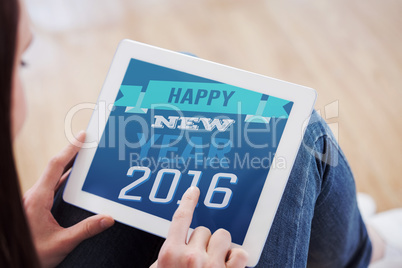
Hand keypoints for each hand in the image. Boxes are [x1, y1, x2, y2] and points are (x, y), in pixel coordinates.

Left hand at [23, 131, 113, 267]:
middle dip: (71, 152)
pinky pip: (51, 185)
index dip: (70, 149)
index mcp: (37, 199)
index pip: (56, 166)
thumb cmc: (32, 253)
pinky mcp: (35, 205)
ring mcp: (34, 200)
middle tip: (87, 141)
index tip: (81, 137)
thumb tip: (108, 218)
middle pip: (54, 167)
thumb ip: (86, 230)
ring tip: (84, 156)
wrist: (14, 260)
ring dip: (68, 164)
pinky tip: (74, 179)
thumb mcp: (62, 243)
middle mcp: (34, 195)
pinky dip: (64, 177)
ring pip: (52, 175)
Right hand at [151, 187, 247, 267]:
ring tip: (213, 263)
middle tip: (198, 261)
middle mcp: (191, 258)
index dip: (188, 201)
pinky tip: (228, 266)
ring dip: (219, 247)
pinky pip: (240, 253)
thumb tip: (175, 244)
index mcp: (170, 255)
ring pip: (222, 236)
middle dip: (202, 242)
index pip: (180, 218)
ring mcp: (211, 266)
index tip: (194, 191)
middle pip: (203, 230)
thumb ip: (165, 256)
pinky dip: (236, 258)